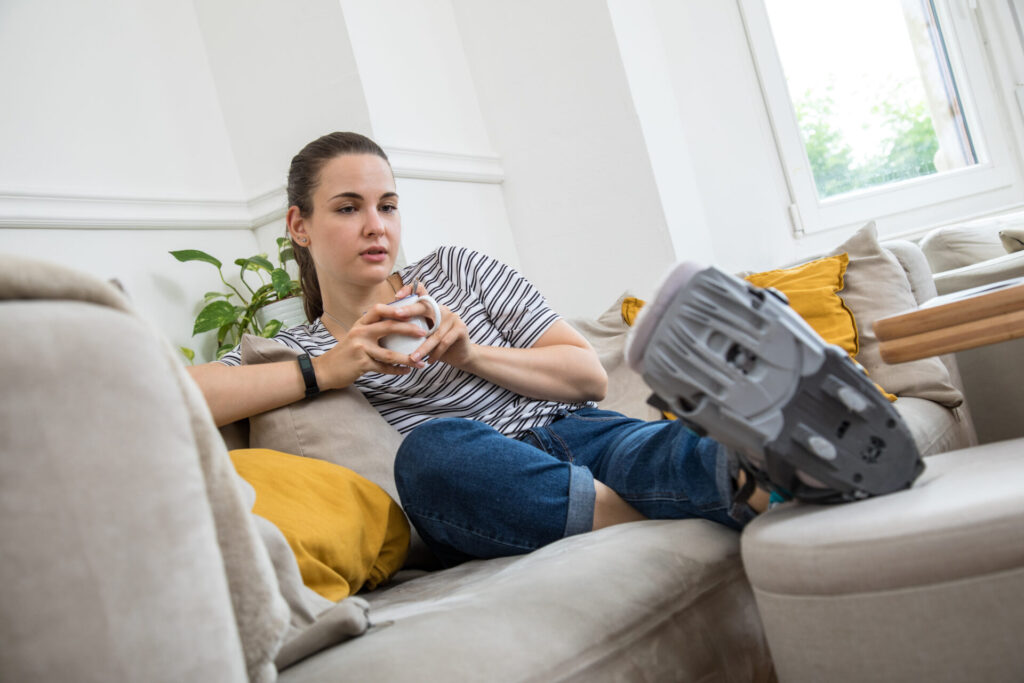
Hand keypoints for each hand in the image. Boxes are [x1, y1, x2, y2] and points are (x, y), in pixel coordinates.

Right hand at [313, 304, 429, 388]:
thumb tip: (397, 324)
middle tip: (424, 332)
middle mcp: (360, 332)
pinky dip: (396, 370)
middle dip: (408, 329)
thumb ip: (372, 329)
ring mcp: (360, 348)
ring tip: (421, 362)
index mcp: (360, 323)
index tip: (411, 310)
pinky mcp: (361, 364)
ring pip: (389, 354)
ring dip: (407, 358)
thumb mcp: (356, 335)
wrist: (325, 369)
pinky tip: (406, 371)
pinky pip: (384, 368)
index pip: (378, 310)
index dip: (395, 309)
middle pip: (388, 327)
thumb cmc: (346, 352)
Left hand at [392, 281, 475, 368]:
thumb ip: (409, 327)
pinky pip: (445, 341)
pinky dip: (436, 353)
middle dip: (410, 310)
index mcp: (431, 307)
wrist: (459, 355)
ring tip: (413, 358)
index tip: (396, 297)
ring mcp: (452, 317)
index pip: (420, 290)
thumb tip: (384, 328)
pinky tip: (429, 361)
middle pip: (425, 306)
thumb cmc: (435, 345)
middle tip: (397, 316)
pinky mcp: (461, 328)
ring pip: (434, 332)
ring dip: (423, 347)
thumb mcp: (421, 335)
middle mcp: (442, 308)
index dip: (409, 289)